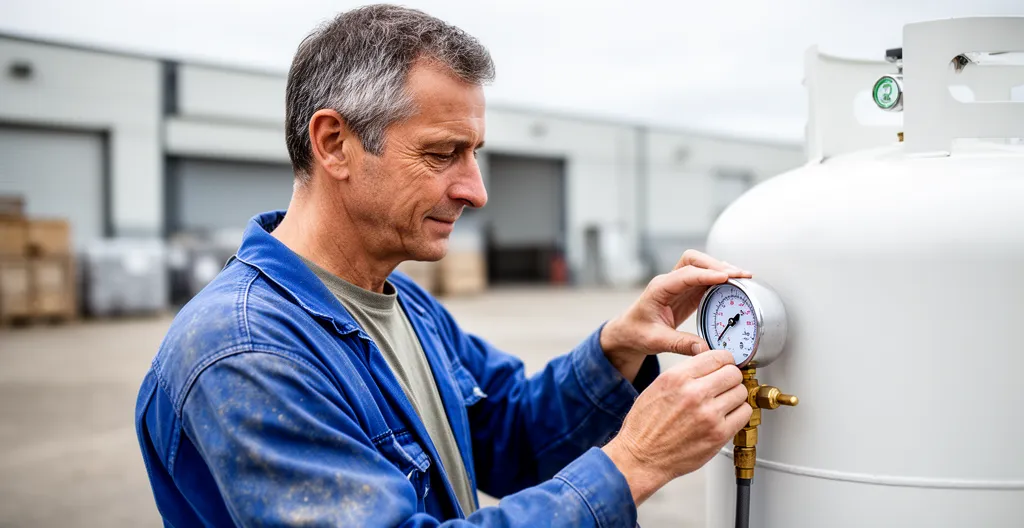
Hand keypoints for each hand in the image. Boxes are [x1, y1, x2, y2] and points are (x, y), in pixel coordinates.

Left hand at [600, 250, 751, 380]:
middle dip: (717, 265)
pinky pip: (705, 279)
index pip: (686, 274)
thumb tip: (704, 349)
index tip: (726, 277)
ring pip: (702, 266)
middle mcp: (670, 282)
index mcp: (660, 288)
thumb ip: (680, 344)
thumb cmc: (636, 333)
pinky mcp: (687, 292)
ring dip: (722, 270)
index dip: (707, 274)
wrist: (628, 333)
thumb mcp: (656, 341)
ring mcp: (679, 285)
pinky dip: (721, 280)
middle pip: (694, 260)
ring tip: (744, 278)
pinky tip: (734, 285)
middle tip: (740, 275)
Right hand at [602, 350, 751, 505]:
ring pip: (741, 392)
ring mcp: (709, 414)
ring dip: (735, 396)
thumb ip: (685, 374)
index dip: (724, 360)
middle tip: (726, 384)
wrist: (641, 457)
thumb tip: (708, 366)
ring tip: (725, 402)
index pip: (716, 356)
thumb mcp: (657, 387)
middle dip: (731, 377)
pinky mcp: (719, 434)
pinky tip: (728, 416)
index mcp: (677, 378)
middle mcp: (694, 393)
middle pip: (733, 373)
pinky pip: (744, 414)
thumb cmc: (645, 426)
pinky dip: (739, 413)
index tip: (725, 365)